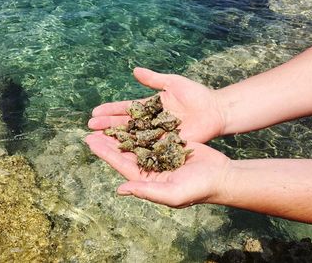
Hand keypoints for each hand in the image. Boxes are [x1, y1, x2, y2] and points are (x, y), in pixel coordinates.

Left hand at [85, 132, 229, 207]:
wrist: (221, 176)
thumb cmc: (197, 188)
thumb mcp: (171, 193)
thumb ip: (146, 191)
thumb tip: (120, 189)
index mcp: (147, 180)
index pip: (121, 165)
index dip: (105, 154)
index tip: (90, 142)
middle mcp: (150, 168)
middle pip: (125, 152)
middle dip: (108, 141)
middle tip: (90, 130)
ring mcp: (160, 156)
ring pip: (136, 142)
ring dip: (121, 133)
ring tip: (106, 123)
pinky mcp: (170, 145)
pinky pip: (151, 135)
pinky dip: (140, 127)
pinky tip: (130, 119)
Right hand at [88, 67, 224, 142]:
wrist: (215, 110)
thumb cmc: (196, 95)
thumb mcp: (173, 83)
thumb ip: (153, 79)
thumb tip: (134, 71)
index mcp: (150, 106)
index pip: (125, 109)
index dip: (110, 111)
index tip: (95, 112)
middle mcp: (150, 122)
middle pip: (125, 124)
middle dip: (107, 126)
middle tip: (89, 128)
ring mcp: (157, 135)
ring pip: (132, 137)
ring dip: (115, 139)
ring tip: (98, 141)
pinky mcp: (166, 145)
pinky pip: (148, 148)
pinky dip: (134, 150)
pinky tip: (120, 152)